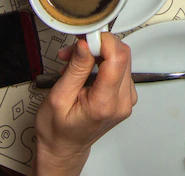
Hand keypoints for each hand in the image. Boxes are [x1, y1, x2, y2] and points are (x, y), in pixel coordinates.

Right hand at [34, 36, 135, 175]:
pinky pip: (120, 68)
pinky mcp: (126, 95)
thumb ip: (75, 69)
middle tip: (73, 51)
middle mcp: (122, 101)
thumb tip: (86, 45)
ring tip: (74, 64)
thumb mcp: (58, 98)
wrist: (64, 147)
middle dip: (97, 46)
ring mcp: (127, 99)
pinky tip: (86, 70)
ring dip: (99, 54)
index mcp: (105, 104)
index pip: (118, 59)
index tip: (86, 38)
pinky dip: (103, 63)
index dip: (103, 41)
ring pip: (122, 59)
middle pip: (122, 56)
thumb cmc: (57, 130)